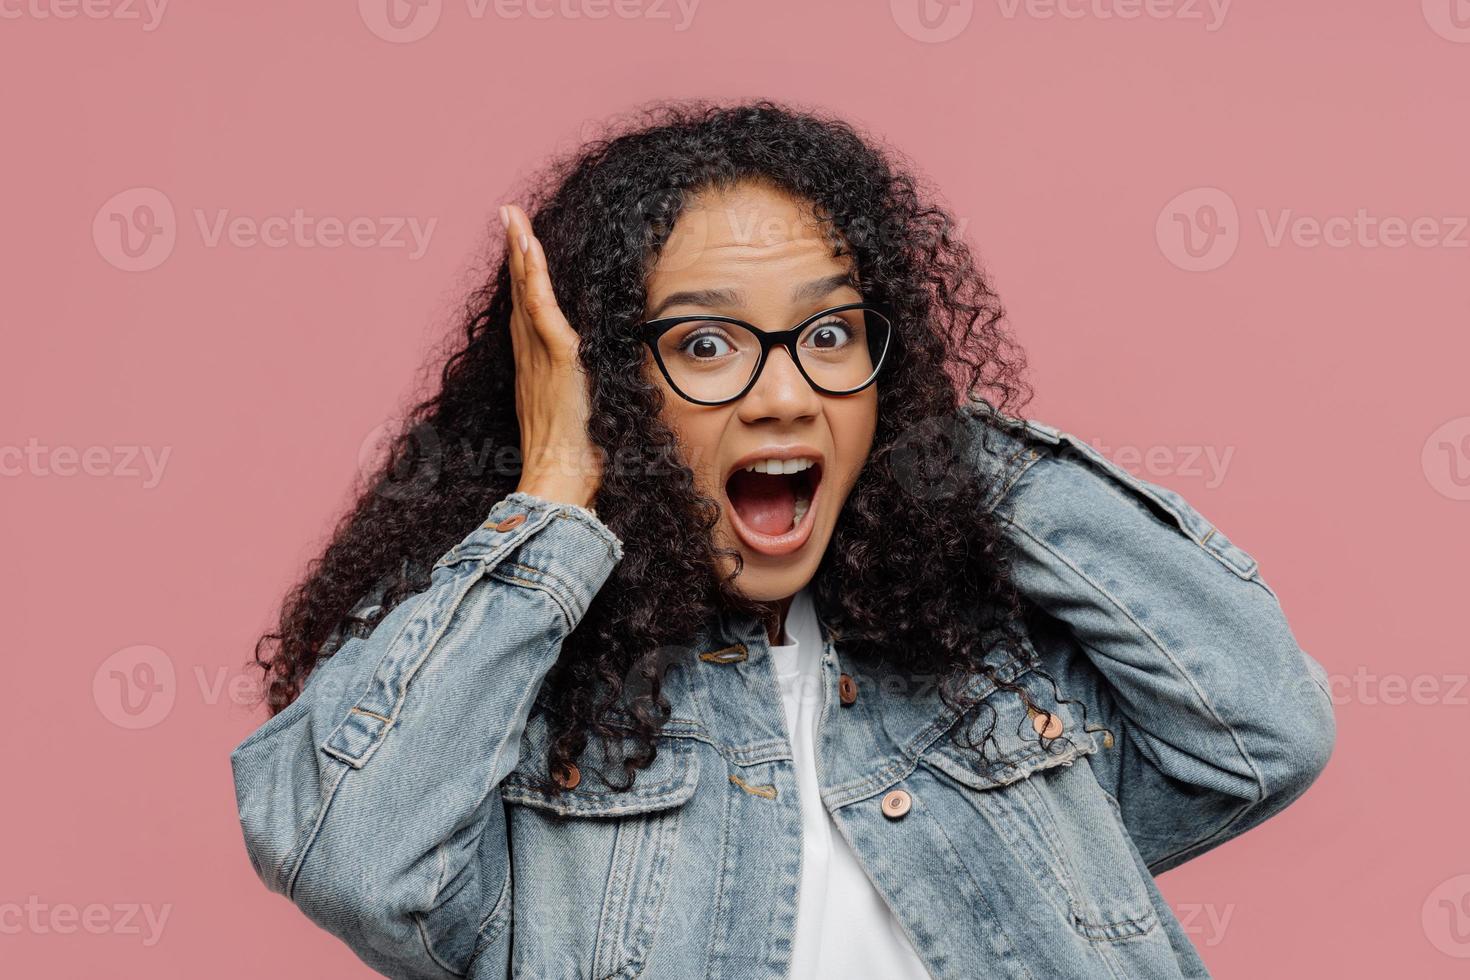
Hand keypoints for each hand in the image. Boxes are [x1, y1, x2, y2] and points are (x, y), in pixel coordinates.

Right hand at [500, 203, 601, 509]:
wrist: (560, 481)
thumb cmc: (575, 463)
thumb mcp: (583, 419)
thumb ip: (591, 397)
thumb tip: (612, 387)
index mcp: (536, 371)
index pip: (529, 315)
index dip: (524, 281)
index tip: (521, 249)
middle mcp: (531, 359)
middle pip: (520, 295)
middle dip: (516, 254)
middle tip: (509, 216)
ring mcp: (540, 358)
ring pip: (527, 295)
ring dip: (521, 253)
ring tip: (513, 217)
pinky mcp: (556, 361)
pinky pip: (542, 310)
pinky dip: (535, 277)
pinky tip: (529, 248)